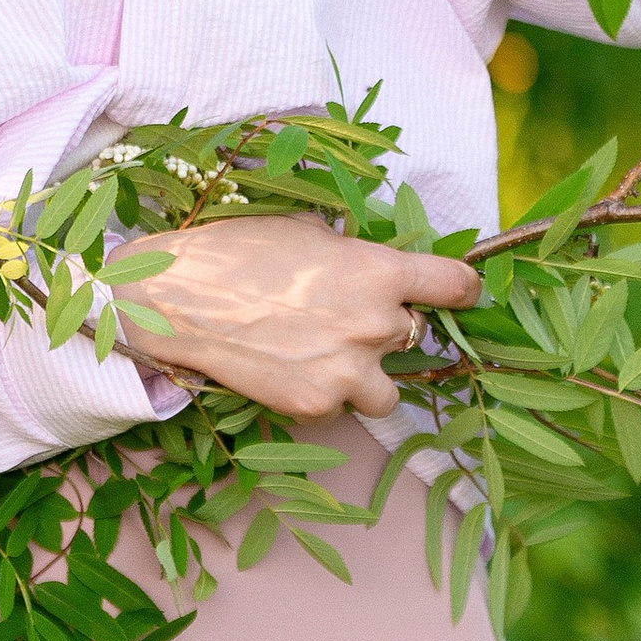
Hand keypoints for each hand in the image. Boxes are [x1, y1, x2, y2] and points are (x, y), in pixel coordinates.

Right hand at [126, 213, 481, 421]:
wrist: (177, 299)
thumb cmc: (238, 251)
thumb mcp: (307, 231)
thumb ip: (351, 254)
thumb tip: (365, 265)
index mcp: (380, 271)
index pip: (455, 286)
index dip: (463, 290)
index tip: (459, 294)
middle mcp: (376, 324)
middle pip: (416, 336)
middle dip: (386, 329)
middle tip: (343, 318)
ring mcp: (349, 372)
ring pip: (386, 390)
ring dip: (364, 376)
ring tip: (320, 356)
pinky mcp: (317, 407)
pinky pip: (336, 409)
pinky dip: (319, 395)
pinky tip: (284, 371)